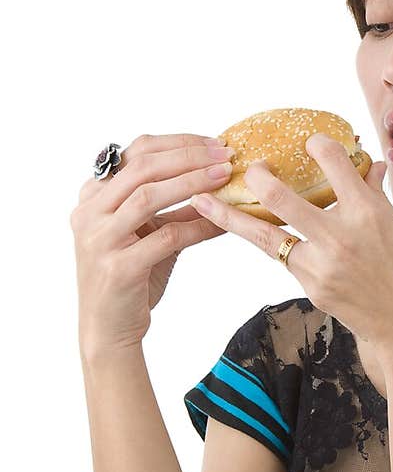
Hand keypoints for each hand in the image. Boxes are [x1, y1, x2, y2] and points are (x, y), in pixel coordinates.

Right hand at [70, 132, 233, 357]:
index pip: (136, 153)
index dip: (178, 144)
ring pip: (148, 196)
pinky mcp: (118, 267)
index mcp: (93, 196)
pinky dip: (196, 226)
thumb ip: (176, 208)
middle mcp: (89, 212)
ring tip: (224, 176)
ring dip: (192, 182)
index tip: (213, 143)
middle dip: (188, 157)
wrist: (108, 328)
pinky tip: (222, 223)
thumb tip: (220, 182)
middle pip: (142, 168)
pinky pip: (165, 237)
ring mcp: (100, 239)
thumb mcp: (151, 234)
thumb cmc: (131, 277)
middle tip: (225, 154)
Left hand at [189, 132, 392, 361]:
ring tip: (204, 202)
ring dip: (231, 218)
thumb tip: (369, 164)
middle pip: (280, 199)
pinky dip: (271, 244)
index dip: (319, 146)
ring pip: (265, 236)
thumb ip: (375, 194)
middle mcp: (339, 236)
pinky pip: (285, 259)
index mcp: (368, 212)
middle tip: (248, 167)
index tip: (310, 141)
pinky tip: (248, 231)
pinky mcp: (312, 288)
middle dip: (257, 179)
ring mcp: (321, 265)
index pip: (334, 163)